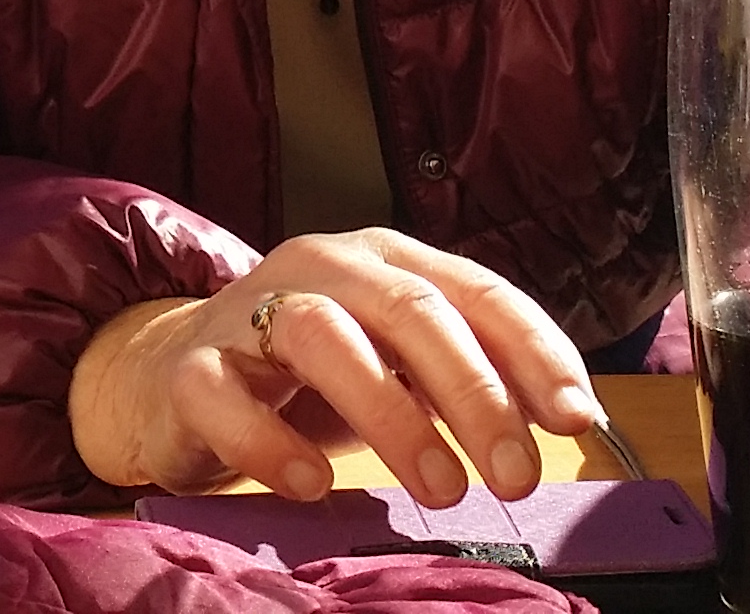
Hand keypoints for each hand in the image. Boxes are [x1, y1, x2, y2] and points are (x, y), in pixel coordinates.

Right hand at [65, 231, 604, 508]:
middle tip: (515, 471)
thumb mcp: (399, 369)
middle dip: (475, 392)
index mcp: (386, 262)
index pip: (477, 291)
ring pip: (324, 336)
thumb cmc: (307, 378)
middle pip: (410, 309)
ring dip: (391, 413)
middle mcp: (323, 270)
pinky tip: (313, 483)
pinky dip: (272, 441)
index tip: (575, 419)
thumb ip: (471, 381)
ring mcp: (250, 313)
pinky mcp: (191, 370)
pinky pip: (225, 394)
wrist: (173, 379)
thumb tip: (567, 420)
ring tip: (440, 487)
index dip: (534, 352)